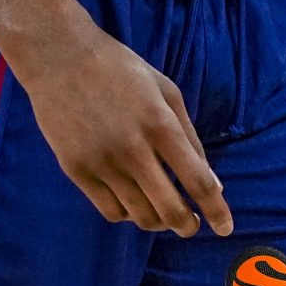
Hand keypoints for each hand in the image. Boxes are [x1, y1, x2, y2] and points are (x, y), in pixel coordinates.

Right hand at [11, 10, 232, 238]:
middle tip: (191, 225)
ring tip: (163, 214)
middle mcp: (132, 148)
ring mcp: (102, 162)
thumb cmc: (119, 69)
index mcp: (160, 124)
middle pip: (169, 209)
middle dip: (187, 225)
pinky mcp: (77, 170)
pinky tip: (134, 204)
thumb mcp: (165, 90)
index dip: (217, 210)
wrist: (59, 57)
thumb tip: (212, 182)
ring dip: (159, 222)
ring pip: (140, 216)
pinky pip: (110, 211)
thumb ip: (190, 135)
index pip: (197, 181)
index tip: (225, 228)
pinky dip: (129, 214)